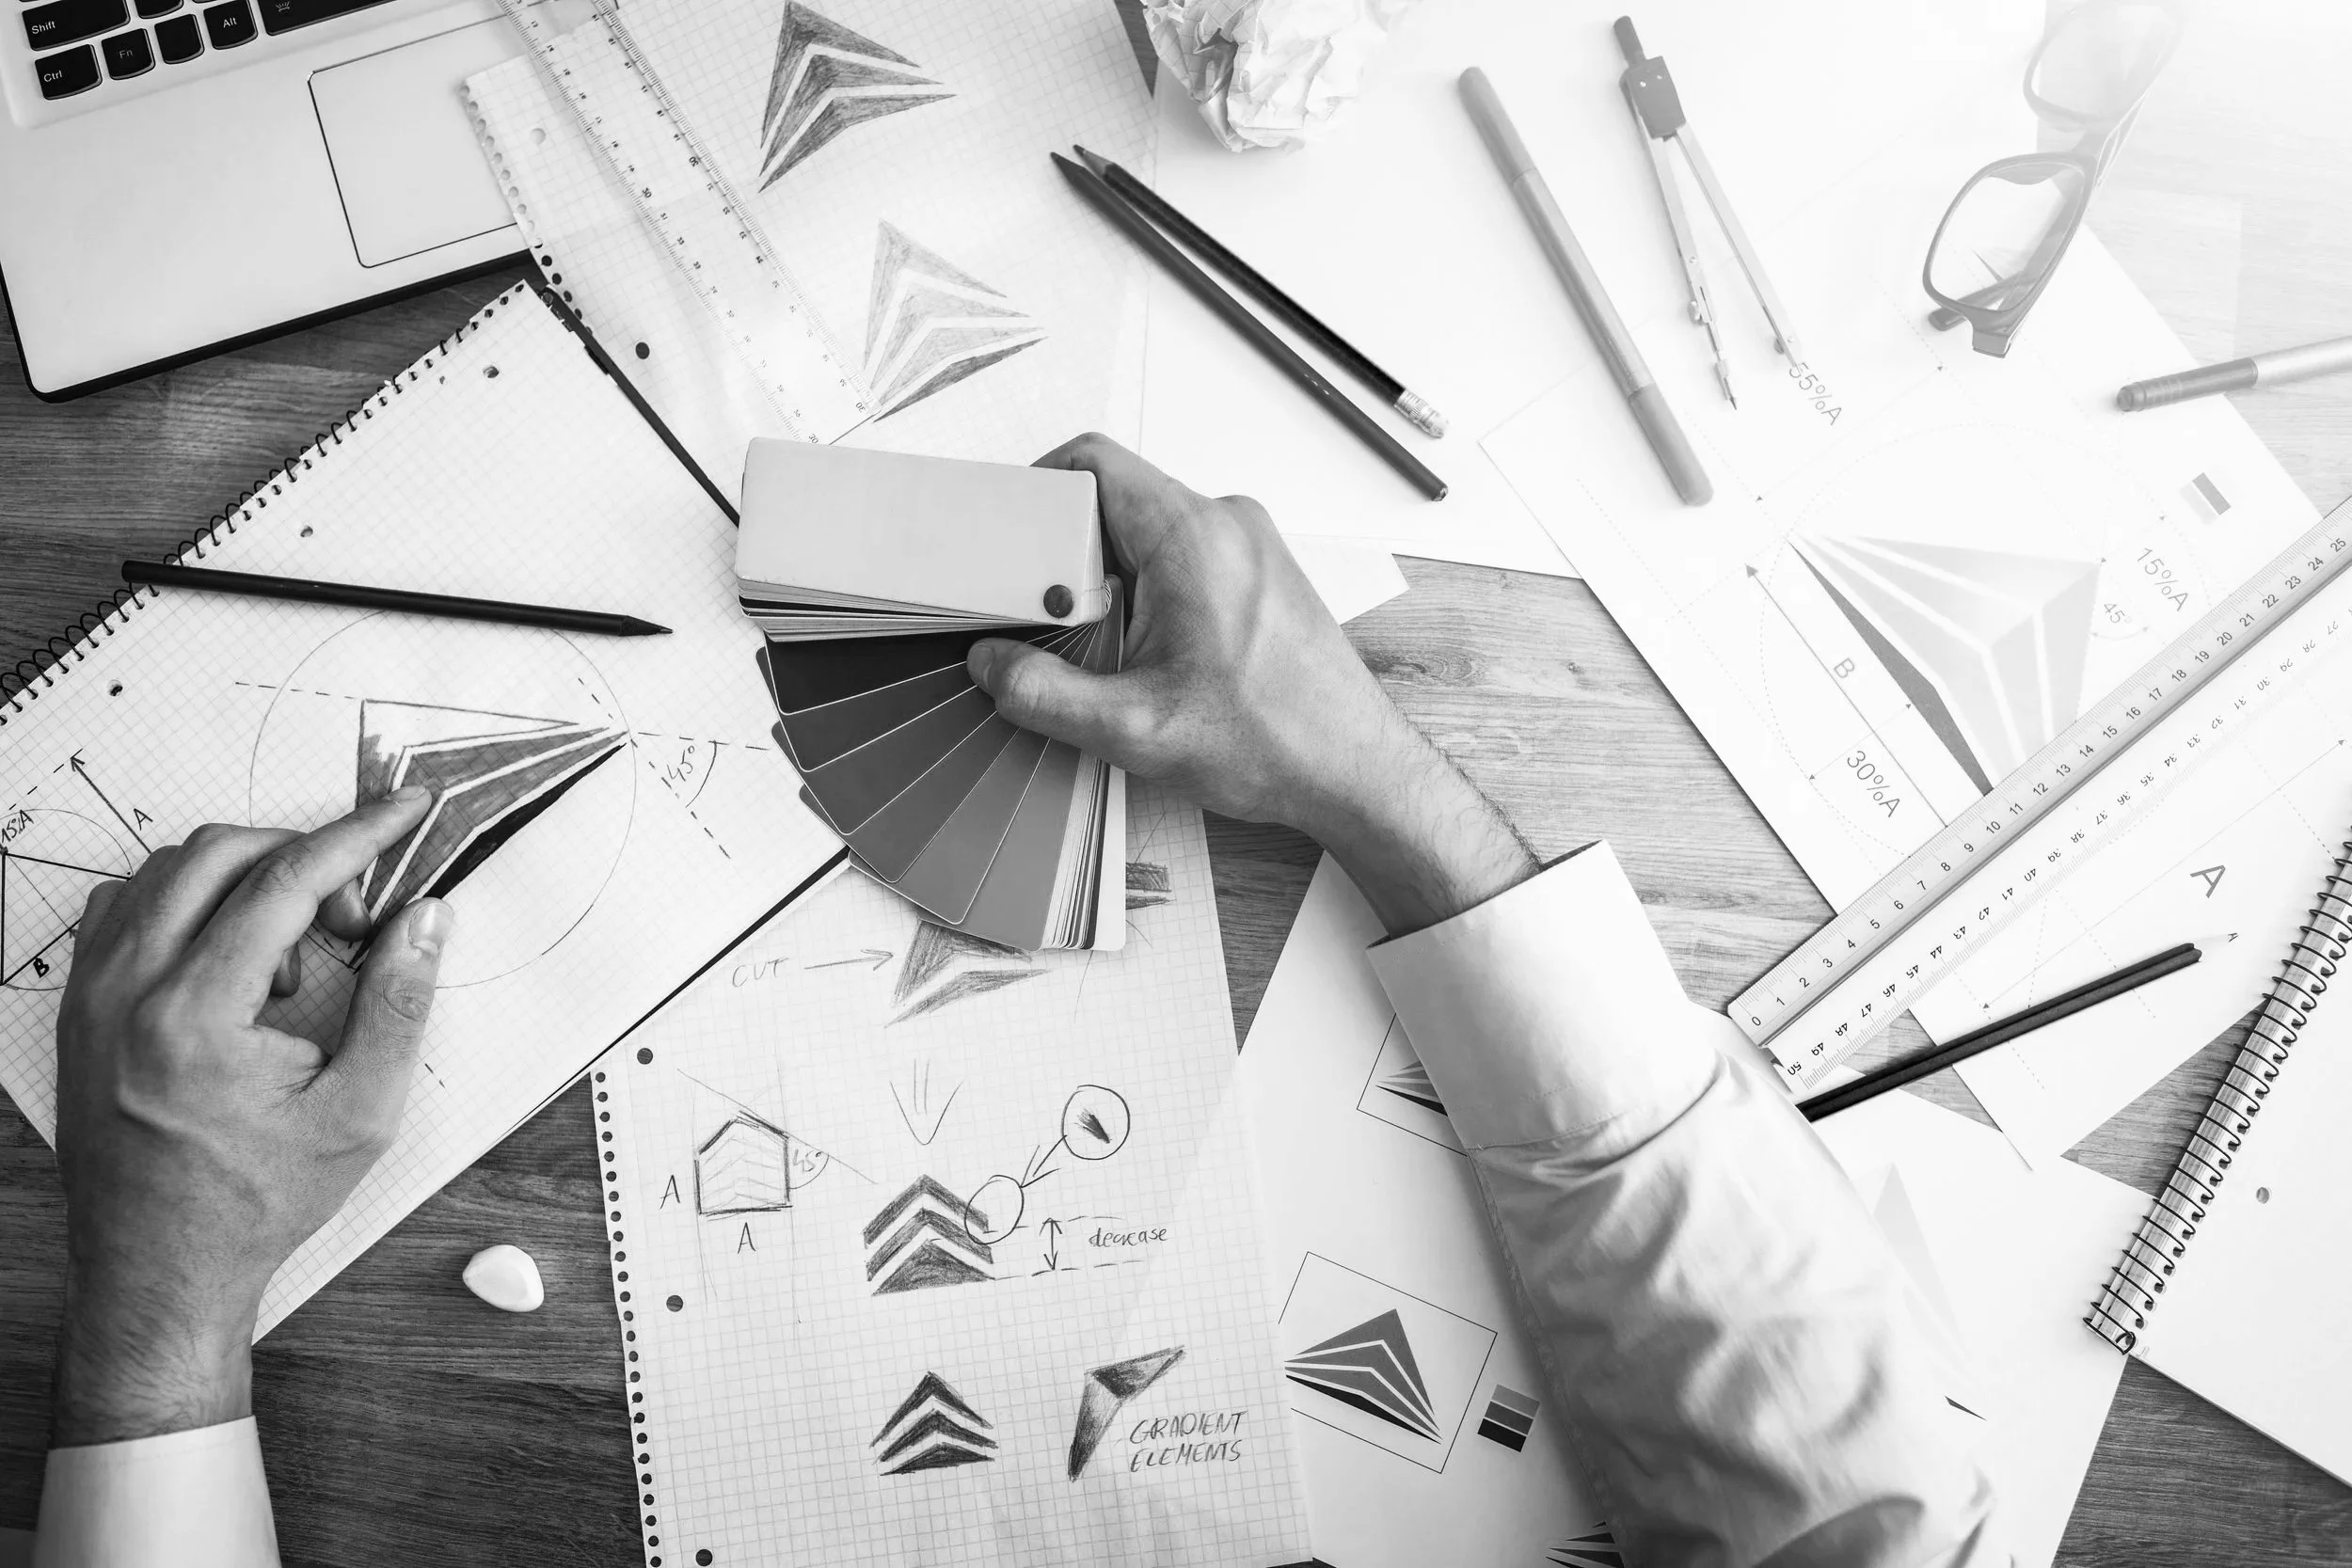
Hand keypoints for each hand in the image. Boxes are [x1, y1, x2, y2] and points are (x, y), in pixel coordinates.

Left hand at [50, 787, 454, 1445]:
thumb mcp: (359, 1114)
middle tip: (353, 916)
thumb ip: (399, 1004)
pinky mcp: (79, 1006)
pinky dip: (188, 904)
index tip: (400, 811)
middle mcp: (126, 993)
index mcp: (195, 1018)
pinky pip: (128, 907)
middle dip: (303, 859)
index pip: (283, 882)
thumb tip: (426, 918)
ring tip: (292, 961)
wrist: (158, 1270)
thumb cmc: (252, 1203)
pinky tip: (232, 957)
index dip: (355, 836)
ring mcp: (91, 996)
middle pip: (219, 855)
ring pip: (167, 873)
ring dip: (246, 883)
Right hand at [967, 434, 1534, 934]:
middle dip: (1060, 551)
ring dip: (1102, 578)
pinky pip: (1178, 556)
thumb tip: (989, 663)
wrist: (1356, 772)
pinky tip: (1132, 651)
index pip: (1090, 463)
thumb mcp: (1134, 729)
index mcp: (1191, 535)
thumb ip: (1044, 692)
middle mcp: (1224, 523)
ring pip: (1143, 531)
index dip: (1032, 493)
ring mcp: (1247, 545)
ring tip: (1084, 642)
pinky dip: (1140, 590)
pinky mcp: (1257, 575)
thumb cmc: (1275, 742)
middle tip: (1029, 611)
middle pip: (1112, 498)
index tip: (1000, 542)